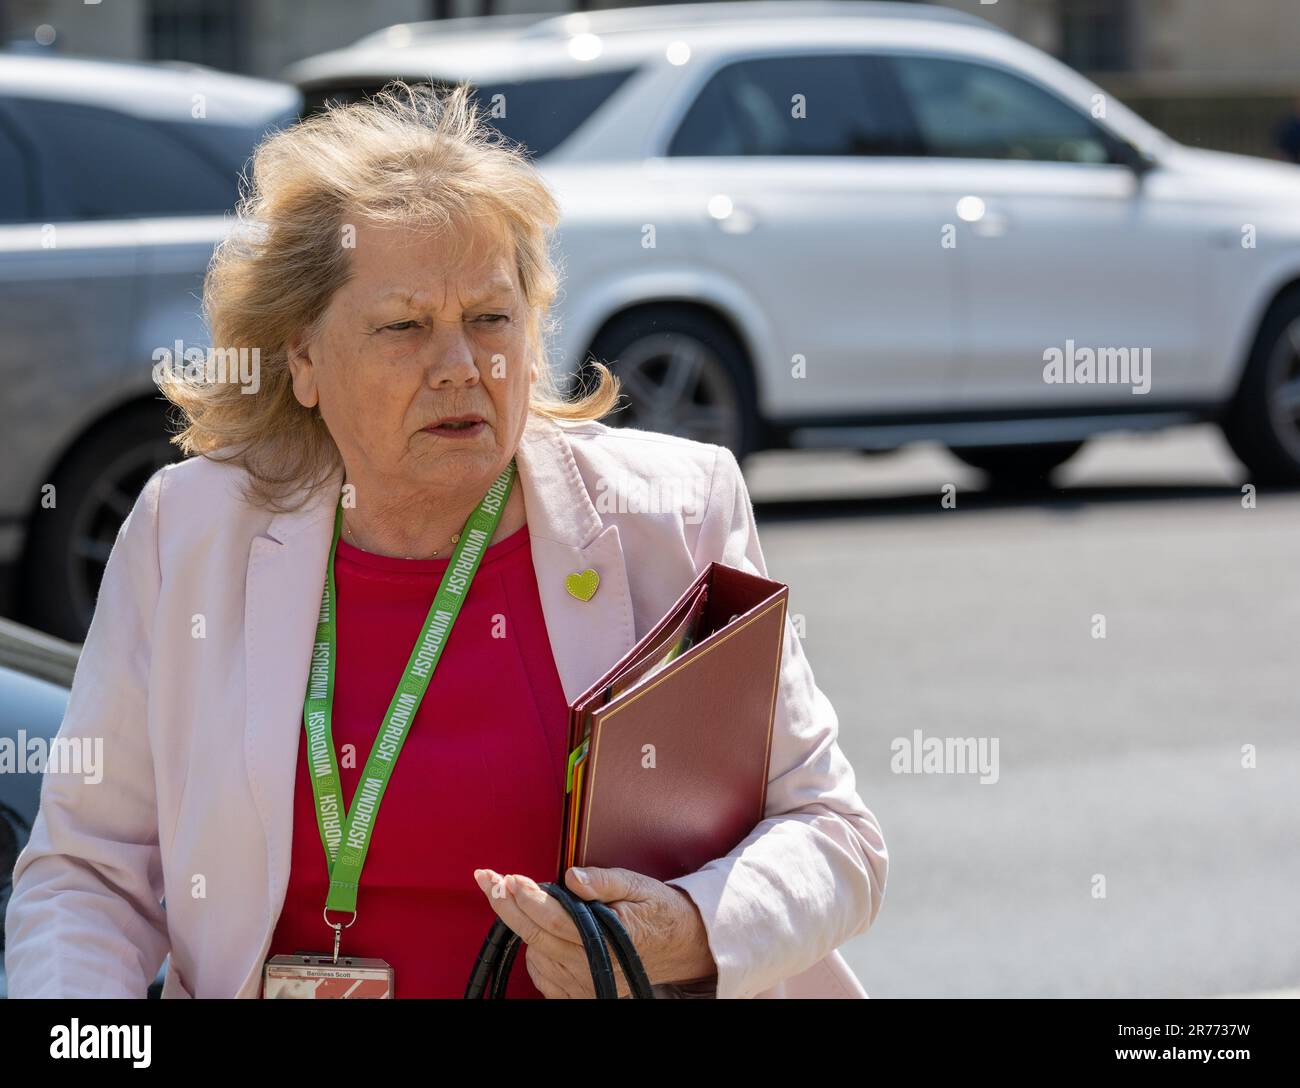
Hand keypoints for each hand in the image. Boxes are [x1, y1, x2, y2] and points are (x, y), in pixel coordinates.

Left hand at [472, 865, 716, 997]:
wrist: (680, 945)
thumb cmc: (659, 911)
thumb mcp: (639, 885)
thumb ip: (604, 881)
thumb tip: (572, 878)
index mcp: (610, 939)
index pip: (556, 918)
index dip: (527, 898)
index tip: (506, 877)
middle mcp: (595, 967)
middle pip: (537, 937)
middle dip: (507, 906)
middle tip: (488, 879)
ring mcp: (587, 984)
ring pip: (536, 956)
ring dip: (519, 926)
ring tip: (512, 897)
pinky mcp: (582, 993)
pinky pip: (543, 977)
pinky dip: (532, 953)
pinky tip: (533, 931)